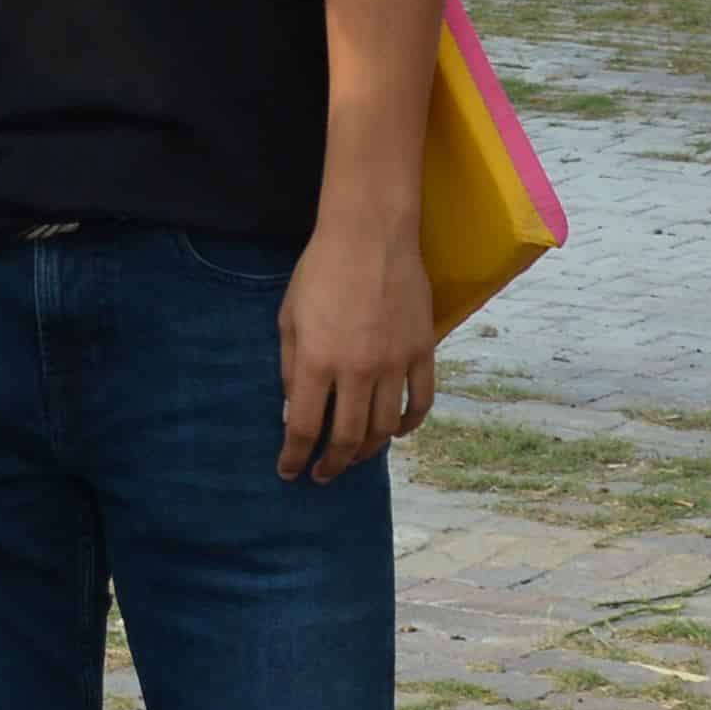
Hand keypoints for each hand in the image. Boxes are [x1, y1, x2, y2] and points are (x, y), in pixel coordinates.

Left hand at [273, 213, 436, 482]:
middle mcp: (357, 370)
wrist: (370, 235)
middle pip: (346, 438)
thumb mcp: (288, 317)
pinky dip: (409, 425)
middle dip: (331, 464)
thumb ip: (290, 368)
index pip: (303, 427)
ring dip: (367, 450)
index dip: (294, 456)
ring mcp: (394, 363)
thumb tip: (291, 411)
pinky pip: (420, 401)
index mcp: (318, 361)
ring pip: (384, 427)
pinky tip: (396, 433)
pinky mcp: (422, 351)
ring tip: (354, 456)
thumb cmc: (320, 271)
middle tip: (322, 474)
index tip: (289, 472)